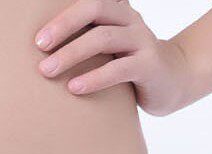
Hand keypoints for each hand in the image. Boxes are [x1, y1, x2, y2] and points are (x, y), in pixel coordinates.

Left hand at [35, 0, 192, 115]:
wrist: (174, 82)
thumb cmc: (130, 65)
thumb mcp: (110, 48)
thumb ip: (88, 40)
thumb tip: (43, 49)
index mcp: (118, 12)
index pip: (88, 3)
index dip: (62, 17)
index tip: (37, 39)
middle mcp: (131, 20)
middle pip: (95, 10)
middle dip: (63, 27)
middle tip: (40, 48)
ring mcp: (142, 41)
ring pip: (104, 38)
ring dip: (71, 54)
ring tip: (47, 71)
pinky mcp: (150, 66)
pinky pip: (119, 69)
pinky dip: (94, 78)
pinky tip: (74, 88)